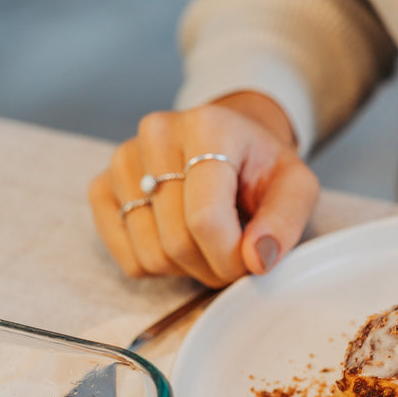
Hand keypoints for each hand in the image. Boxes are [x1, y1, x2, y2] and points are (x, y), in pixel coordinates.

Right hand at [88, 91, 318, 286]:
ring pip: (150, 255)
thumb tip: (257, 259)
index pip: (205, 219)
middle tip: (234, 253)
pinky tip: (179, 237)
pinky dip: (159, 265)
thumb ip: (285, 221)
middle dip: (213, 266)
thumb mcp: (295, 186)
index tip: (251, 260)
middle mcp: (155, 135)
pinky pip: (128, 258)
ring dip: (187, 268)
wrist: (231, 143)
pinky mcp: (102, 187)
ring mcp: (122, 160)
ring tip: (208, 241)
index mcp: (207, 127)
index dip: (230, 258)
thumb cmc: (261, 167)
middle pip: (176, 242)